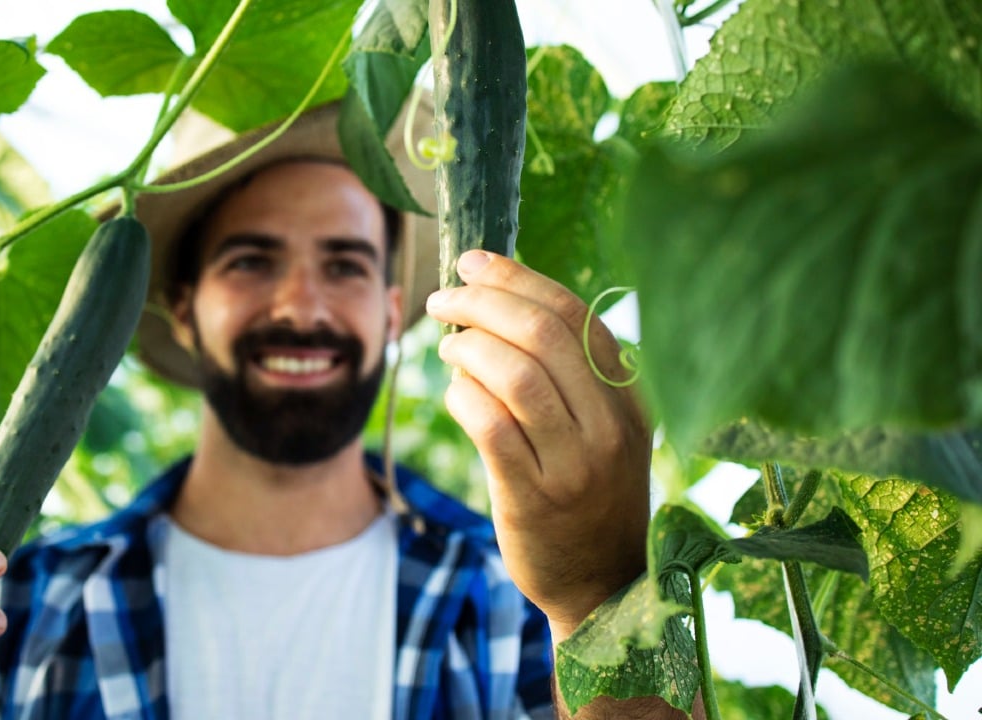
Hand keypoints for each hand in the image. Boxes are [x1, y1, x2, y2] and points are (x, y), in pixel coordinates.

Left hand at [425, 250, 652, 638]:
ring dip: (467, 346)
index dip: (518, 278)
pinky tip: (453, 390)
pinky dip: (462, 395)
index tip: (474, 262)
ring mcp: (574, 463)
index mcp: (627, 396)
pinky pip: (490, 425)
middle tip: (443, 298)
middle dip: (482, 301)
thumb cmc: (587, 493)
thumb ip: (568, 373)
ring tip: (445, 346)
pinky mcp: (533, 497)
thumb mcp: (601, 428)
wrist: (602, 583)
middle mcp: (609, 424)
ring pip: (515, 373)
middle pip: (541, 333)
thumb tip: (499, 303)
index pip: (575, 314)